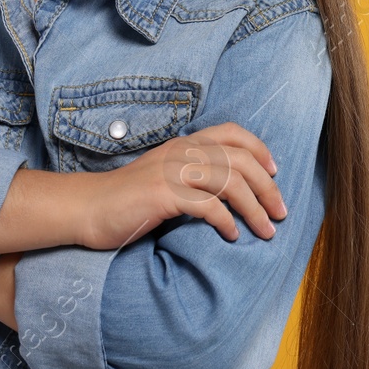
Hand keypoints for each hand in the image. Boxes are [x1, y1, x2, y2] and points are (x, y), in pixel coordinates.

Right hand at [78, 122, 287, 250]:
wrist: (87, 208)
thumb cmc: (128, 199)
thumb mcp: (166, 176)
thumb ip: (194, 175)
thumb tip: (233, 191)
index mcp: (184, 143)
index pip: (232, 132)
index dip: (260, 149)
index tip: (275, 172)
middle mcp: (182, 151)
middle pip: (240, 160)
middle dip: (268, 187)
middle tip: (281, 213)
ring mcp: (172, 170)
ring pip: (230, 182)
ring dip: (255, 209)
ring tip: (266, 231)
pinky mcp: (163, 194)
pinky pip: (208, 205)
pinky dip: (226, 222)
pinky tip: (232, 236)